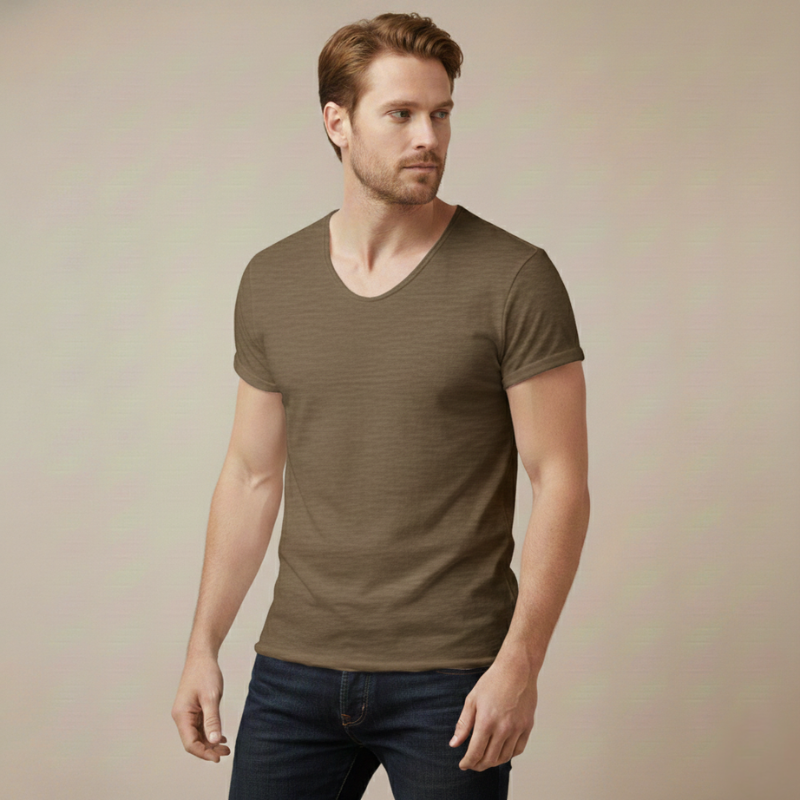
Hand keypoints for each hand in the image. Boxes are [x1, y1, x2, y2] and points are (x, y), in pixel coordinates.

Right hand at [171, 654, 230, 761]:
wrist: (202, 656)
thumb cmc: (205, 673)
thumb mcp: (211, 697)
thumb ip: (212, 719)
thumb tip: (214, 740)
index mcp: (181, 715)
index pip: (190, 743)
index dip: (204, 753)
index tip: (218, 757)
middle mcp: (182, 716)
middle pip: (193, 741)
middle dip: (209, 749)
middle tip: (226, 752)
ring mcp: (187, 712)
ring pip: (197, 734)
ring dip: (210, 742)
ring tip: (226, 746)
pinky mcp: (193, 708)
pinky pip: (200, 726)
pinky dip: (210, 732)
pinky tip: (221, 736)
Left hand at [448, 651, 537, 771]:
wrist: (516, 669)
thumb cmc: (493, 681)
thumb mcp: (472, 699)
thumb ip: (463, 724)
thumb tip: (454, 744)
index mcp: (486, 721)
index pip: (475, 752)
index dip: (467, 762)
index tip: (463, 764)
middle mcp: (503, 729)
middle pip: (489, 759)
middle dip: (478, 765)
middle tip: (472, 764)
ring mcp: (517, 729)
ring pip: (504, 757)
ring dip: (493, 762)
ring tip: (485, 759)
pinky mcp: (527, 727)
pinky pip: (518, 750)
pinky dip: (508, 755)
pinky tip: (501, 751)